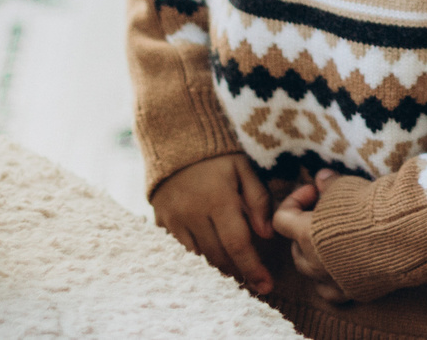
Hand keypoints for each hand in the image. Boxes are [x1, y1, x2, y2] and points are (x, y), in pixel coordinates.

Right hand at [151, 153, 275, 294]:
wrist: (175, 140)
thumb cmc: (218, 154)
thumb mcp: (244, 169)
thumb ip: (258, 200)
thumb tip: (266, 234)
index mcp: (218, 199)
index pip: (238, 243)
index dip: (252, 268)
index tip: (266, 285)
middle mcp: (193, 213)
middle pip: (217, 256)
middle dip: (237, 272)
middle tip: (254, 283)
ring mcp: (173, 219)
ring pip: (198, 257)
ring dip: (217, 268)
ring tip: (235, 275)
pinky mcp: (161, 222)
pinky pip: (181, 250)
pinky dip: (198, 258)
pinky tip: (211, 260)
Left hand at [272, 169, 363, 305]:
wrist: (402, 234)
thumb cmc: (371, 207)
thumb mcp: (346, 186)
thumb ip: (329, 184)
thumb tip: (321, 177)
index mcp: (305, 234)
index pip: (281, 219)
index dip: (295, 200)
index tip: (316, 191)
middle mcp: (314, 262)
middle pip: (295, 247)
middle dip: (305, 229)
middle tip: (326, 215)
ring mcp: (332, 280)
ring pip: (310, 271)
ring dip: (315, 255)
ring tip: (333, 241)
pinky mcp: (352, 291)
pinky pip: (331, 291)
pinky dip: (332, 279)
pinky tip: (342, 268)